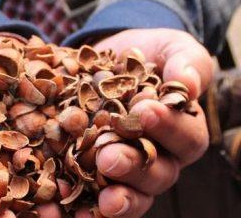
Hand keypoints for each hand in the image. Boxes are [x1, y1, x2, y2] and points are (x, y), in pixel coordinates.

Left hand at [92, 29, 212, 217]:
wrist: (106, 60)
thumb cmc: (145, 55)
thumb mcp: (169, 48)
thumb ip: (186, 62)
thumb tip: (190, 85)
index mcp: (181, 131)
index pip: (185, 137)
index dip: (168, 128)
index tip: (144, 110)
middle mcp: (157, 157)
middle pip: (157, 175)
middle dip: (134, 167)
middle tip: (110, 158)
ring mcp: (124, 168)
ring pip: (130, 195)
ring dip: (116, 201)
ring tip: (101, 200)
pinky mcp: (91, 171)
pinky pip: (90, 196)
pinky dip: (79, 205)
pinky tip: (60, 207)